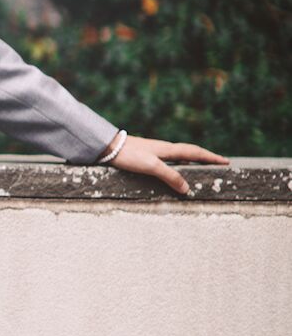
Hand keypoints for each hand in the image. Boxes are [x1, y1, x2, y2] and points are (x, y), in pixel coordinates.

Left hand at [105, 133, 229, 194]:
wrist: (108, 147)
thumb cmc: (129, 155)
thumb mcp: (151, 166)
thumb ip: (169, 176)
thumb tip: (187, 188)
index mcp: (169, 149)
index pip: (196, 152)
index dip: (212, 157)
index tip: (226, 161)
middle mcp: (165, 148)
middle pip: (191, 152)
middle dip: (206, 157)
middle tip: (220, 163)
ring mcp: (156, 151)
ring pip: (181, 155)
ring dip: (194, 160)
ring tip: (203, 167)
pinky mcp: (147, 156)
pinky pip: (171, 159)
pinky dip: (180, 164)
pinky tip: (176, 169)